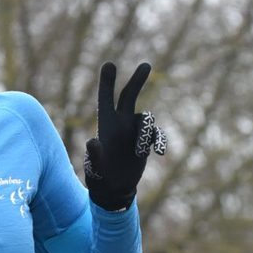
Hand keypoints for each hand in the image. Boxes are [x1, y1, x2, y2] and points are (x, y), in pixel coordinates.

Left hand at [83, 61, 166, 211]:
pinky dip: (159, 140)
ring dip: (146, 133)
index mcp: (106, 126)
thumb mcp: (96, 169)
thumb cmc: (100, 179)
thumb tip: (91, 142)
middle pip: (129, 96)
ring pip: (146, 119)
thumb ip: (94, 155)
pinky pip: (156, 134)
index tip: (109, 64)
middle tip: (146, 64)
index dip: (107, 82)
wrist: (115, 189)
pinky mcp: (144, 141)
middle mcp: (120, 124)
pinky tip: (160, 151)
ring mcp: (133, 131)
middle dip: (137, 81)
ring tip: (140, 152)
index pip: (106, 100)